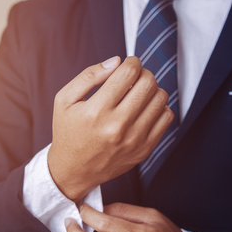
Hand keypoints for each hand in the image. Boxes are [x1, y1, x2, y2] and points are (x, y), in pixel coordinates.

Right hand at [48, 56, 173, 201]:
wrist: (73, 170)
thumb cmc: (68, 131)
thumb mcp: (64, 100)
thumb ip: (89, 76)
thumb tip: (117, 61)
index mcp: (96, 111)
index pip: (128, 73)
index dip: (131, 62)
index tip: (128, 64)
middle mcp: (117, 126)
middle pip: (148, 83)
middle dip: (143, 73)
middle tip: (134, 78)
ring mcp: (134, 140)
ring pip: (160, 98)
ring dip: (151, 90)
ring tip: (138, 94)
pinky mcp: (144, 149)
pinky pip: (167, 117)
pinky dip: (158, 108)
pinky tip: (143, 110)